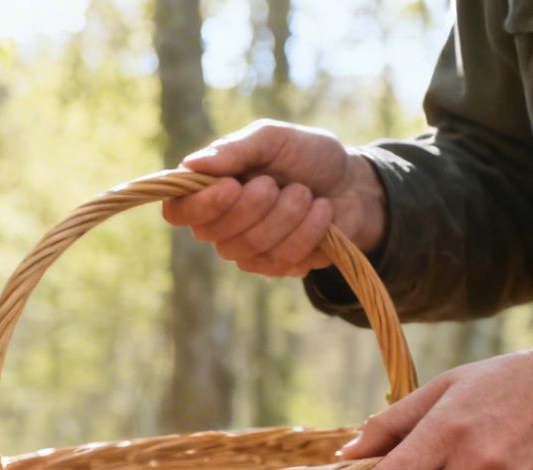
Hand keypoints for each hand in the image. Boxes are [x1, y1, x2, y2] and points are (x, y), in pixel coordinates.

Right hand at [161, 119, 386, 275]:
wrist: (353, 183)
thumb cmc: (307, 156)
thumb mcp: (274, 139)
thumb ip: (234, 148)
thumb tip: (191, 163)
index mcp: (210, 190)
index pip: (178, 212)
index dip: (200, 205)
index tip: (231, 186)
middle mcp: (221, 225)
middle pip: (215, 233)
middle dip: (255, 205)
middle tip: (278, 183)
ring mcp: (247, 250)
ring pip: (251, 246)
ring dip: (288, 214)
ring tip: (306, 193)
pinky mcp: (276, 267)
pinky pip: (283, 258)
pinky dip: (310, 230)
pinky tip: (321, 213)